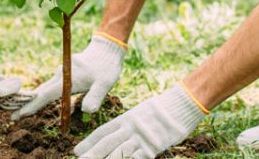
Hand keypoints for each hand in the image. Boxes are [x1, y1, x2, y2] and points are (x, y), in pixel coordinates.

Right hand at [10, 35, 125, 119]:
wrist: (106, 48)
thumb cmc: (106, 67)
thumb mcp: (105, 84)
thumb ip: (95, 97)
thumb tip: (87, 111)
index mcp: (67, 79)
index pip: (46, 95)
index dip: (32, 105)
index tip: (18, 114)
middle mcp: (60, 75)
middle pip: (41, 92)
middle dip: (26, 104)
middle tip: (12, 117)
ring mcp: (61, 73)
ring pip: (45, 88)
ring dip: (34, 100)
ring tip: (20, 111)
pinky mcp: (63, 73)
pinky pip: (51, 86)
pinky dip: (43, 94)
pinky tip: (37, 101)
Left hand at [74, 84, 204, 158]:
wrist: (181, 105)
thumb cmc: (162, 109)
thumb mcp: (141, 112)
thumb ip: (129, 124)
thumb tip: (118, 132)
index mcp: (126, 118)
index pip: (103, 131)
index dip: (89, 141)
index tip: (77, 150)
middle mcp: (130, 128)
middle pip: (107, 142)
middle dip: (92, 153)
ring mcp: (141, 138)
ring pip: (118, 152)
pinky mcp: (153, 147)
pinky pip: (136, 157)